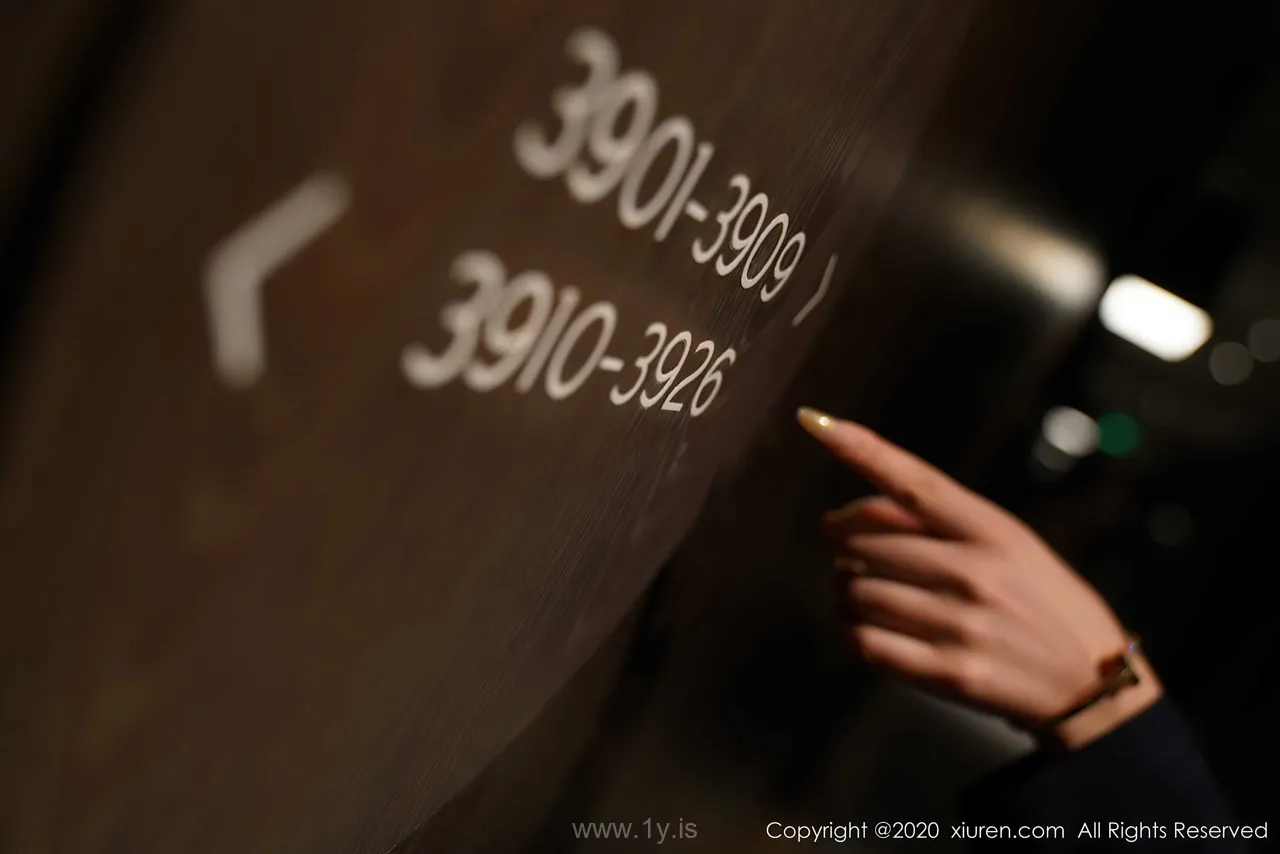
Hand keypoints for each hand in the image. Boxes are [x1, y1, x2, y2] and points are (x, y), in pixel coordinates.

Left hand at [798, 407, 1162, 748]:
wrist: (1093, 685)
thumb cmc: (1043, 605)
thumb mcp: (1011, 545)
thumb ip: (943, 524)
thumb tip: (855, 513)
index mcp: (990, 530)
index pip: (912, 480)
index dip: (860, 448)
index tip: (815, 421)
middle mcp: (973, 571)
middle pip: (864, 543)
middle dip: (845, 548)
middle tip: (850, 556)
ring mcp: (960, 623)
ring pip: (856, 591)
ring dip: (843, 592)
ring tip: (860, 594)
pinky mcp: (949, 673)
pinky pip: (865, 642)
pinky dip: (849, 633)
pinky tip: (858, 629)